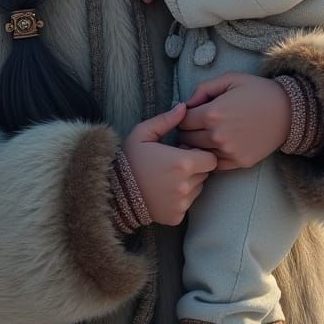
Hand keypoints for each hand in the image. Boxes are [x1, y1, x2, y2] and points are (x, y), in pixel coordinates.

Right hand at [122, 102, 217, 224]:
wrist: (112, 191)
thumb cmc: (129, 159)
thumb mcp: (143, 133)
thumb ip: (166, 120)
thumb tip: (184, 107)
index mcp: (182, 162)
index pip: (211, 159)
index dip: (200, 154)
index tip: (184, 152)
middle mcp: (186, 185)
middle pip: (206, 174)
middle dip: (195, 168)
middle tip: (175, 164)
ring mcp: (182, 203)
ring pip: (198, 189)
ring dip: (190, 182)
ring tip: (168, 178)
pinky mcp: (176, 216)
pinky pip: (188, 204)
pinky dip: (181, 199)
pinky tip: (164, 192)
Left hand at [178, 73, 290, 170]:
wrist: (288, 111)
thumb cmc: (258, 91)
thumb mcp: (230, 79)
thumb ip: (203, 89)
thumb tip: (186, 104)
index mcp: (212, 113)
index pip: (182, 121)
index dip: (182, 116)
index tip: (189, 114)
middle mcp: (217, 135)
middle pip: (186, 139)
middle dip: (187, 131)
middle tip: (195, 125)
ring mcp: (228, 151)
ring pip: (198, 153)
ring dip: (197, 145)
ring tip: (204, 136)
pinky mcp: (239, 162)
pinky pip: (214, 165)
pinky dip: (211, 156)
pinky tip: (217, 146)